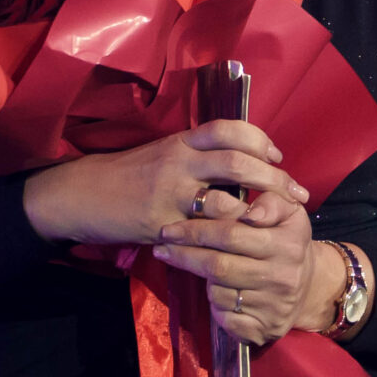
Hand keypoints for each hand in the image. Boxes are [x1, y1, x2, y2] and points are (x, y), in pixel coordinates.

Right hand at [21, 120, 308, 247]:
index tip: (278, 156)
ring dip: (254, 214)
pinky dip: (224, 239)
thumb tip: (242, 164)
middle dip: (274, 180)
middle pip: (239, 162)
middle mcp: (179, 161)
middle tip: (297, 195)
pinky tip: (238, 246)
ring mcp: (169, 193)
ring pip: (225, 200)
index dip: (260, 139)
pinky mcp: (160, 223)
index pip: (229, 129)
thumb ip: (197, 156)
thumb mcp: (163, 155)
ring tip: (272, 224)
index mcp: (181, 141)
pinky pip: (201, 233)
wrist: (79, 194)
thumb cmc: (125, 175)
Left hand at [151, 189, 332, 346]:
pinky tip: (218, 294)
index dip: (196, 230)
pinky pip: (225, 317)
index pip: (231, 234)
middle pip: (218, 265)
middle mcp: (282, 276)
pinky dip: (216, 306)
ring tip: (197, 267)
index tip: (170, 229)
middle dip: (184, 254)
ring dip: (202, 280)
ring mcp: (273, 306)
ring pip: (218, 291)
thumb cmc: (288, 242)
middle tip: (162, 246)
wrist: (309, 286)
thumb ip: (271, 201)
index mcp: (287, 244)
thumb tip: (251, 213)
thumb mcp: (289, 213)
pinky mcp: (264, 329)